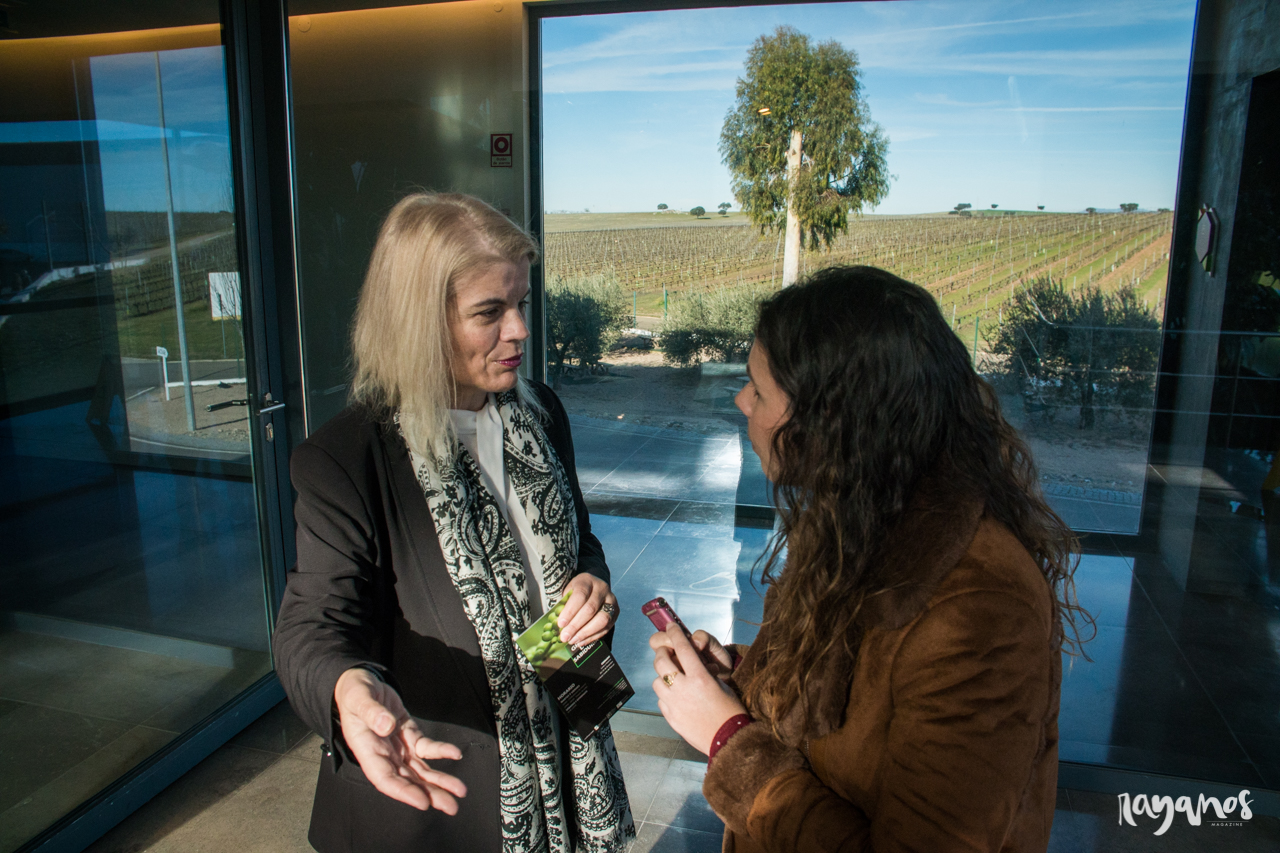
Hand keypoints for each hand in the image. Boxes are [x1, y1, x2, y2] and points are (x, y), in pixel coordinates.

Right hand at [333, 667, 467, 811]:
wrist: (361, 683)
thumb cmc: (354, 692)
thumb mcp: (358, 698)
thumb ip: (371, 712)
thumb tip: (385, 725)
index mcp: (367, 750)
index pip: (385, 779)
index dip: (403, 792)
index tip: (422, 802)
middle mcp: (384, 754)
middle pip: (408, 780)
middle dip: (430, 794)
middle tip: (452, 807)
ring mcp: (398, 747)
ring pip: (420, 770)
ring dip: (439, 781)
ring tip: (459, 791)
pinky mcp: (409, 735)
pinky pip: (426, 748)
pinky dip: (441, 751)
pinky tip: (455, 754)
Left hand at [556, 573, 617, 645]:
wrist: (593, 587)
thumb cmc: (576, 592)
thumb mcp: (568, 592)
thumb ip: (563, 606)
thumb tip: (559, 626)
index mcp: (587, 581)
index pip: (580, 595)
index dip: (570, 611)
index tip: (561, 624)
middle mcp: (602, 589)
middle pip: (590, 609)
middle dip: (576, 625)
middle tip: (565, 636)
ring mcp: (611, 600)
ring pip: (602, 619)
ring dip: (585, 633)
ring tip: (572, 640)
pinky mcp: (616, 612)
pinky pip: (606, 628)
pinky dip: (592, 637)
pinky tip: (581, 641)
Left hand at [652, 624, 747, 754]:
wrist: (729, 739)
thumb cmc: (730, 711)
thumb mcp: (721, 684)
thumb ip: (702, 672)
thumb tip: (690, 663)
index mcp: (700, 678)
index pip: (682, 647)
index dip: (675, 633)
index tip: (671, 626)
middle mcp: (684, 689)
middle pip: (661, 662)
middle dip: (662, 653)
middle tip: (666, 652)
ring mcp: (674, 704)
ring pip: (656, 681)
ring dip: (662, 676)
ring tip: (671, 678)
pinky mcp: (670, 717)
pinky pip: (661, 700)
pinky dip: (666, 695)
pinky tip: (676, 697)